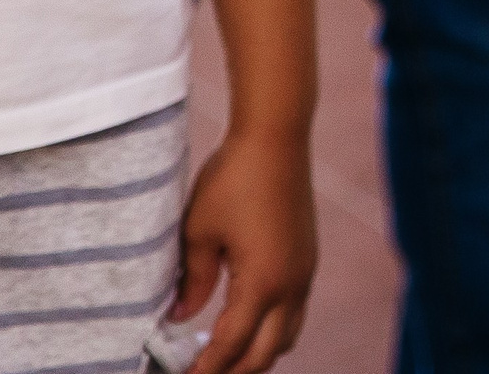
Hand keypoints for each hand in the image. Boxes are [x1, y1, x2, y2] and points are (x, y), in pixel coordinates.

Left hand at [174, 130, 315, 373]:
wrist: (277, 137)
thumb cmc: (233, 179)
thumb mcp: (198, 231)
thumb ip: (193, 281)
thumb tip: (181, 318)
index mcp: (262, 283)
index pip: (230, 345)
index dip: (205, 370)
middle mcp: (291, 285)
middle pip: (265, 353)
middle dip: (234, 372)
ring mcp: (304, 273)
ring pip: (287, 336)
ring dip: (257, 354)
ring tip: (223, 358)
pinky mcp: (308, 259)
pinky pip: (294, 312)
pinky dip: (271, 330)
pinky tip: (245, 321)